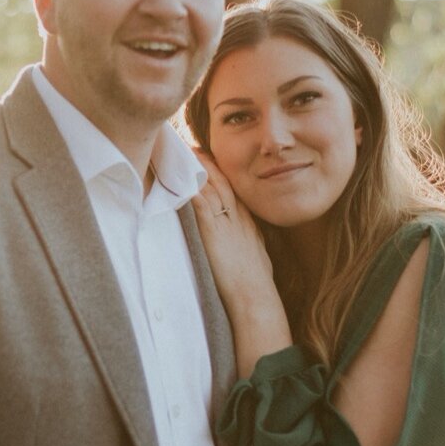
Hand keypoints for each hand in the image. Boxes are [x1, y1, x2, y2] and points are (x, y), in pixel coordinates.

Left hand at [191, 152, 277, 310]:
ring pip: (214, 189)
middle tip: (196, 148)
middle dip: (210, 164)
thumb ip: (251, 244)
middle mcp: (240, 219)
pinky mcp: (216, 235)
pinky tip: (186, 180)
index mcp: (249, 224)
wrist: (255, 297)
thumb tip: (249, 241)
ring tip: (187, 155)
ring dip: (200, 171)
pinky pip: (204, 207)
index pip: (236, 192)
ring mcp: (228, 225)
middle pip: (224, 183)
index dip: (223, 175)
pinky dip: (195, 191)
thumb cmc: (256, 285)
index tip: (213, 161)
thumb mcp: (258, 257)